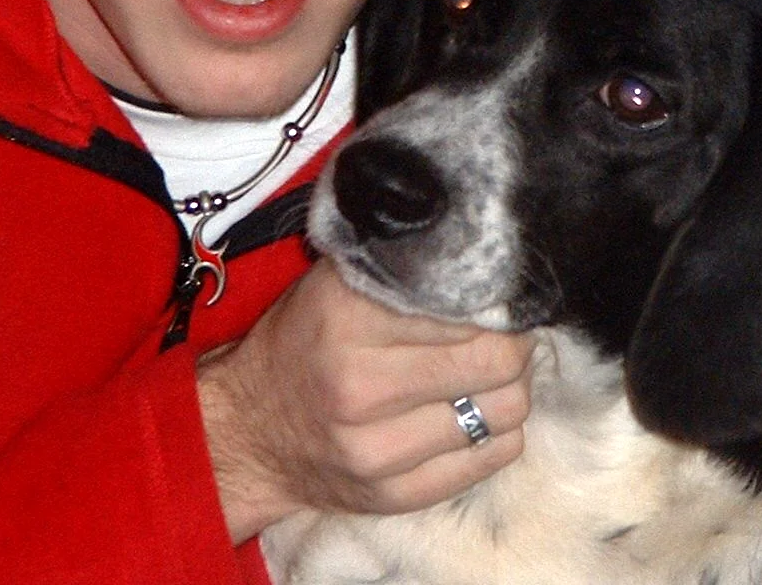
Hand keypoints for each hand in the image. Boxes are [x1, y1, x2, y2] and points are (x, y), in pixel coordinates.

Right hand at [197, 258, 533, 542]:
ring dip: (508, 388)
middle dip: (513, 342)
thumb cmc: (309, 343)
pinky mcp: (395, 496)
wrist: (249, 431)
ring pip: (507, 410)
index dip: (498, 298)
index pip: (471, 304)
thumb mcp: (339, 284)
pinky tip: (471, 414)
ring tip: (483, 375)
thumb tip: (494, 266)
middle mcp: (360, 385)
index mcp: (348, 316)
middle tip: (502, 335)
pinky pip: (495, 457)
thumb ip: (407, 268)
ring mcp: (377, 449)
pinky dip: (498, 431)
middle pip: (498, 359)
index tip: (498, 298)